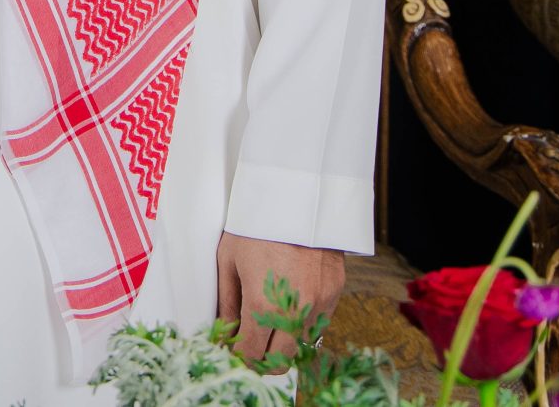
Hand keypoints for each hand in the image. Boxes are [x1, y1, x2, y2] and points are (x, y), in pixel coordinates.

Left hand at [215, 231, 345, 362]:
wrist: (296, 196)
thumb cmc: (255, 225)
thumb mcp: (229, 260)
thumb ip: (227, 302)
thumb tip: (224, 331)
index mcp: (262, 304)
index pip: (251, 354)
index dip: (239, 357)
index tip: (234, 350)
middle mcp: (294, 311)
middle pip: (281, 361)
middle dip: (263, 359)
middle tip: (251, 344)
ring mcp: (319, 304)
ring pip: (301, 344)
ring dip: (284, 341)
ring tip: (269, 318)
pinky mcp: (334, 293)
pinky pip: (319, 323)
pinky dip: (303, 323)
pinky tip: (289, 303)